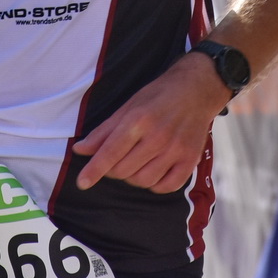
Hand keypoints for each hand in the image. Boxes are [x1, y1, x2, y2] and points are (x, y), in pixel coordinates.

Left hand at [72, 52, 224, 192]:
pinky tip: (152, 172)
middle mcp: (158, 136)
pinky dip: (154, 185)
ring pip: (143, 181)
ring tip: (134, 164)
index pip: (110, 152)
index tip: (82, 183)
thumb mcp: (128, 107)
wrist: (197, 90)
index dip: (94, 170)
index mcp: (138, 120)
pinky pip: (166, 186)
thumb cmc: (158, 97)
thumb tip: (80, 150)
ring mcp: (176, 150)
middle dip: (112, 170)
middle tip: (115, 160)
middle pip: (124, 170)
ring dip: (132, 178)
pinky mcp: (191, 160)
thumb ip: (103, 131)